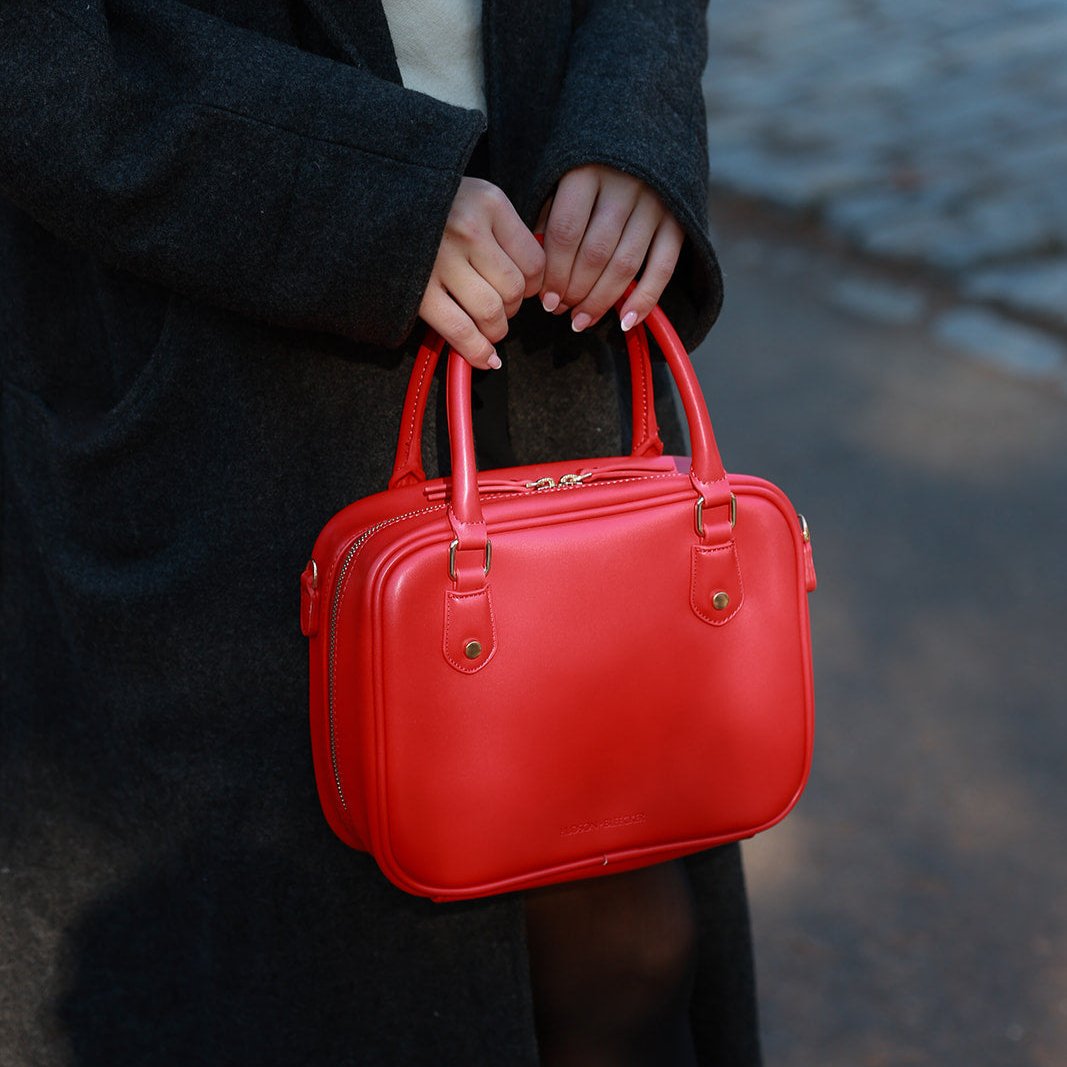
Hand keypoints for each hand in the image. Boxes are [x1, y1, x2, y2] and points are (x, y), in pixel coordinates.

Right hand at [419, 177, 544, 368]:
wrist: (375, 204)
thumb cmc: (433, 206)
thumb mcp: (475, 199)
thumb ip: (504, 232)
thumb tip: (535, 280)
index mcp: (489, 203)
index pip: (534, 262)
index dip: (533, 286)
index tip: (522, 290)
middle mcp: (468, 228)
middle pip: (514, 290)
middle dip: (512, 309)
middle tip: (500, 307)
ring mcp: (441, 259)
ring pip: (491, 312)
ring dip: (496, 330)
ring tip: (489, 328)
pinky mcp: (418, 289)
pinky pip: (459, 329)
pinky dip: (477, 351)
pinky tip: (486, 359)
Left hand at [537, 164, 683, 333]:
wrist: (646, 130)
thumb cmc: (590, 163)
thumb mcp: (562, 175)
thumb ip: (548, 214)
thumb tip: (536, 266)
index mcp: (586, 170)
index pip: (566, 232)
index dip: (554, 272)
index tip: (545, 299)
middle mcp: (624, 185)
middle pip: (595, 253)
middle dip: (575, 290)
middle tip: (562, 310)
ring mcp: (655, 202)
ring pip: (626, 265)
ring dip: (602, 300)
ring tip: (582, 320)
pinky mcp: (678, 219)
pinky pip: (663, 268)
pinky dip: (645, 299)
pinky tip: (626, 321)